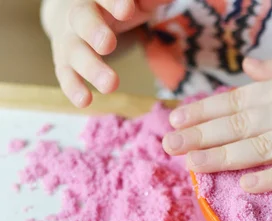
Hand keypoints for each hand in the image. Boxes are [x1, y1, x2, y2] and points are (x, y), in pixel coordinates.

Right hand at [45, 0, 169, 106]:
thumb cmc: (114, 7)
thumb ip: (150, 1)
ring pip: (75, 50)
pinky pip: (65, 74)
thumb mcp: (134, 2)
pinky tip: (84, 102)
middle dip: (94, 31)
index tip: (127, 10)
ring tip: (110, 85)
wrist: (73, 14)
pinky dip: (73, 87)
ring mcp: (69, 38)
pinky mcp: (64, 61)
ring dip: (91, 68)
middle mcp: (78, 14)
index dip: (114, 2)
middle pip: (82, 19)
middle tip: (107, 45)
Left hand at [163, 44, 271, 192]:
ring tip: (190, 165)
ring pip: (257, 146)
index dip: (203, 111)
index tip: (176, 119)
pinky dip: (270, 178)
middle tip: (167, 145)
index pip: (235, 99)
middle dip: (199, 135)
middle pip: (237, 124)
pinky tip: (244, 185)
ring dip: (221, 156)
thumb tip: (247, 68)